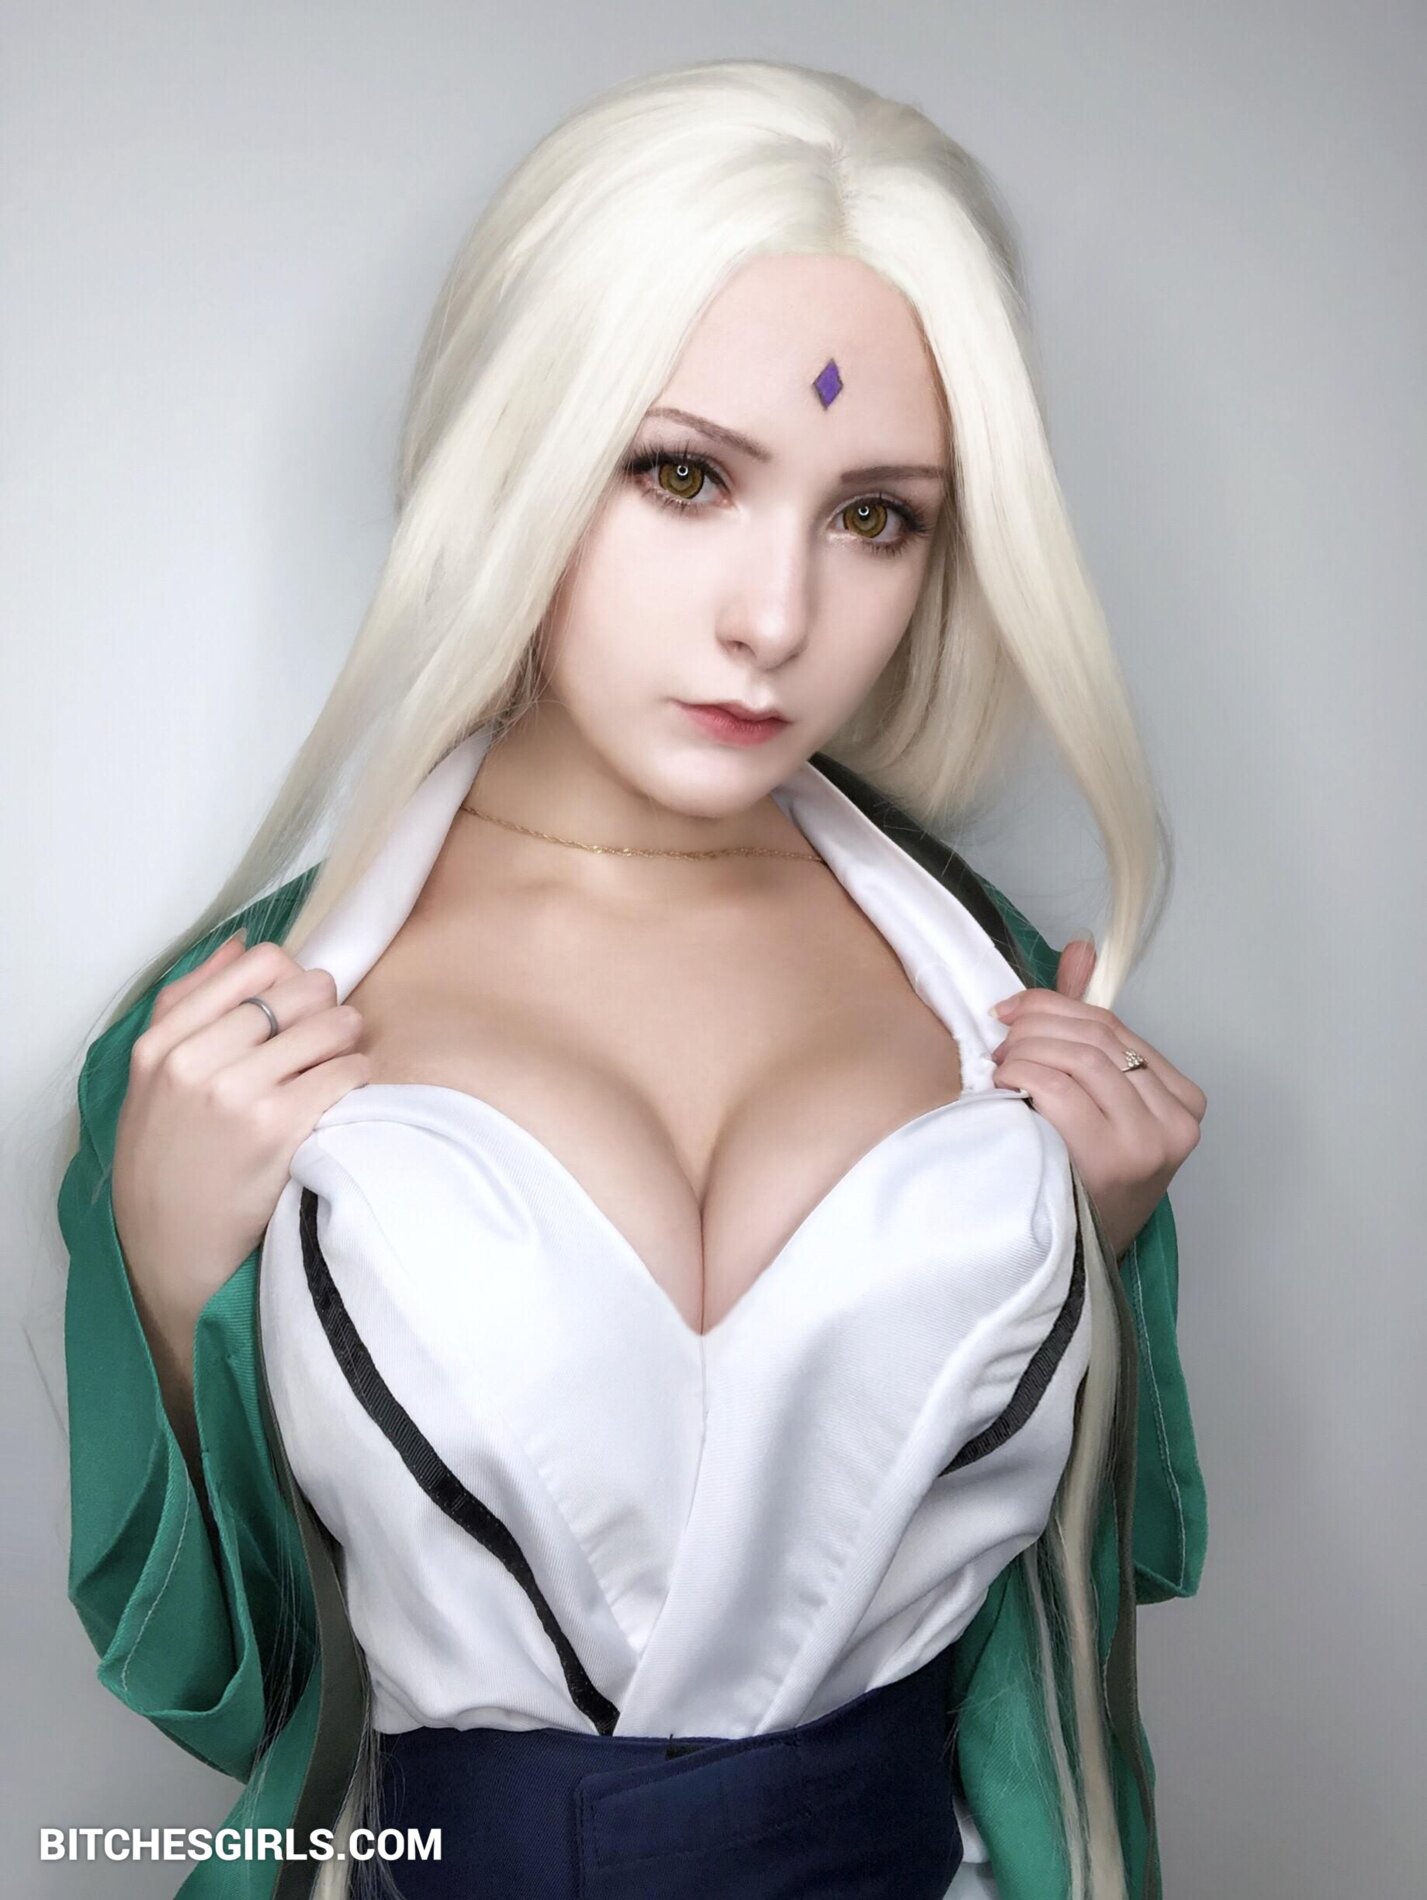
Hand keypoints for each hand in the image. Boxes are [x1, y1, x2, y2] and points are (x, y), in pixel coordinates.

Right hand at [112, 931, 369, 1321]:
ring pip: (330, 1027)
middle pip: (298, 992)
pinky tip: (344, 1094)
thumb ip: (189, 1005)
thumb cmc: (167, 1162)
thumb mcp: (152, 1081)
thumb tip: (242, 944)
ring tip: (338, 1060)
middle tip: (329, 1030)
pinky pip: (346, 1073)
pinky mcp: (279, 1128)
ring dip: (346, 1040)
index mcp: (160, 1043)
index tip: (297, 999)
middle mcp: (194, 1062)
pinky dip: (356, 1077)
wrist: (171, 1251)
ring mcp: (236, 1094)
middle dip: (325, 1007)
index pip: (253, 966)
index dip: (291, 975)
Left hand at [988, 936, 1206, 1259]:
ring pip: (1079, 1058)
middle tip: (999, 1036)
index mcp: (1182, 1098)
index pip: (1114, 1027)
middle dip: (1036, 1025)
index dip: (1056, 1006)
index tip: (1011, 1009)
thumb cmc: (1082, 1174)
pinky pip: (1061, 1090)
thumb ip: (1087, 1026)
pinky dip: (1024, 1077)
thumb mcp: (1094, 1098)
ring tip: (1000, 1064)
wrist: (1074, 1256)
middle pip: (1098, 1038)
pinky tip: (1005, 1088)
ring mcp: (1149, 1142)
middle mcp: (1176, 1119)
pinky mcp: (1114, 1160)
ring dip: (1026, 1050)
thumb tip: (1081, 948)